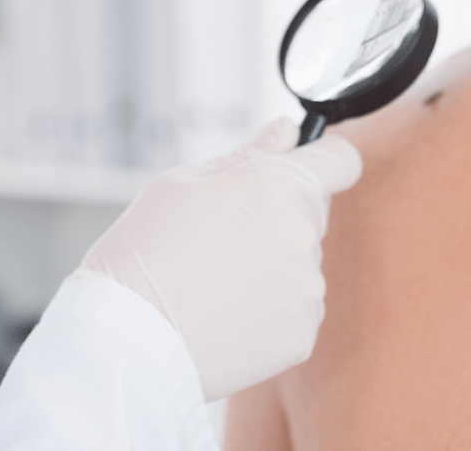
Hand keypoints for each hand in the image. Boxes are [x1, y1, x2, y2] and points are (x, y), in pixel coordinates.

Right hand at [74, 118, 362, 399]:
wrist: (129, 338)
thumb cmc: (145, 253)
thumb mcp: (184, 183)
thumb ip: (249, 154)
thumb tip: (286, 132)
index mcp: (280, 186)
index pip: (341, 159)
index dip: (325, 159)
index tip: (306, 165)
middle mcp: (304, 235)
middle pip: (311, 214)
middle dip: (279, 216)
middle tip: (223, 235)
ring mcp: (307, 288)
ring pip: (301, 263)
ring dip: (272, 265)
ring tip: (215, 281)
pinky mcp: (302, 333)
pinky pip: (295, 308)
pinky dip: (269, 308)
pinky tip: (225, 312)